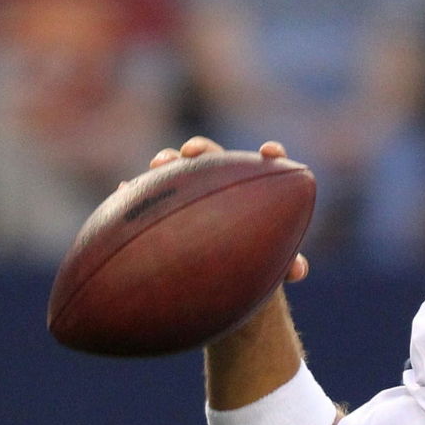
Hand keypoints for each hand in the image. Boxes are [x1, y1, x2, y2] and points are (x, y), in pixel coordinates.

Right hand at [127, 136, 309, 283]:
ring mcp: (188, 188)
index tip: (271, 153)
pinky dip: (138, 188)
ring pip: (177, 168)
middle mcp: (220, 182)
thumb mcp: (270, 267)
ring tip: (159, 165)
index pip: (265, 164)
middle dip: (202, 149)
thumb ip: (286, 265)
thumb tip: (299, 271)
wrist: (218, 275)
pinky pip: (148, 191)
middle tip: (191, 153)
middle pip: (212, 156)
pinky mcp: (162, 202)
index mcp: (253, 189)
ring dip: (168, 162)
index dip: (270, 155)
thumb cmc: (251, 264)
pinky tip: (125, 189)